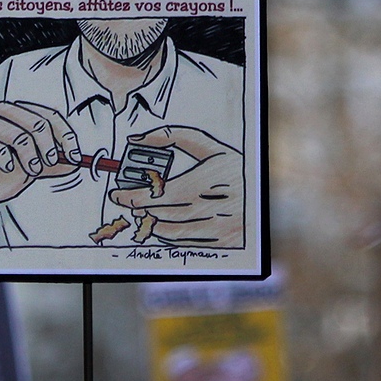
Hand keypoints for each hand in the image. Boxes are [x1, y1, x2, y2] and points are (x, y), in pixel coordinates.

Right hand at [0, 101, 81, 234]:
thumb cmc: (8, 175)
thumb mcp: (38, 167)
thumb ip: (57, 163)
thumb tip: (79, 161)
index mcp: (21, 113)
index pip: (50, 116)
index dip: (65, 136)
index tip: (75, 157)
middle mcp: (3, 113)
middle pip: (35, 121)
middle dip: (48, 145)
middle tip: (51, 162)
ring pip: (16, 134)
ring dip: (29, 155)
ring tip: (32, 171)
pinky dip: (5, 158)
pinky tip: (8, 169)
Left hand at [108, 126, 243, 247]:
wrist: (263, 195)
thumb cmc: (232, 167)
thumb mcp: (210, 147)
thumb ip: (172, 136)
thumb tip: (136, 139)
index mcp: (215, 178)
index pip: (164, 194)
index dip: (136, 196)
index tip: (117, 194)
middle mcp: (219, 205)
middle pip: (164, 213)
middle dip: (140, 208)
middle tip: (127, 201)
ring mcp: (222, 228)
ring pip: (171, 231)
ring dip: (150, 222)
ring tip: (143, 211)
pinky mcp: (222, 244)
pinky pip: (183, 243)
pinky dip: (166, 235)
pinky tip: (160, 223)